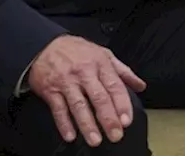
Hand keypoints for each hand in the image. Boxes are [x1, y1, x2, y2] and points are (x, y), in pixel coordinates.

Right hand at [27, 35, 145, 146]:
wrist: (45, 45)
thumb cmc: (77, 51)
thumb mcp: (104, 54)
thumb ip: (123, 71)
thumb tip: (140, 85)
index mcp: (101, 65)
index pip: (115, 87)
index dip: (122, 104)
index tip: (127, 120)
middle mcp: (85, 73)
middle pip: (99, 98)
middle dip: (108, 118)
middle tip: (115, 134)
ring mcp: (67, 82)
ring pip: (79, 105)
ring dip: (87, 124)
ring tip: (95, 139)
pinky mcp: (50, 90)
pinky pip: (58, 108)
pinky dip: (64, 123)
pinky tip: (70, 135)